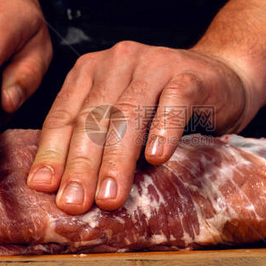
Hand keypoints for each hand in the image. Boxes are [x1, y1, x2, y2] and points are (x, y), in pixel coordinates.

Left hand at [26, 41, 248, 213]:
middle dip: (81, 165)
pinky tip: (156, 158)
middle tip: (74, 202)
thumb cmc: (164, 105)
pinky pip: (174, 103)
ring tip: (109, 196)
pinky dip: (163, 131)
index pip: (64, 116)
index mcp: (90, 73)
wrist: (221, 77)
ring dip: (117, 159)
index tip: (44, 188)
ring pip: (129, 115)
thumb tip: (60, 190)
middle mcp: (117, 62)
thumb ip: (94, 143)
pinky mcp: (189, 75)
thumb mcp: (120, 121)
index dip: (53, 154)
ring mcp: (154, 65)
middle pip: (93, 119)